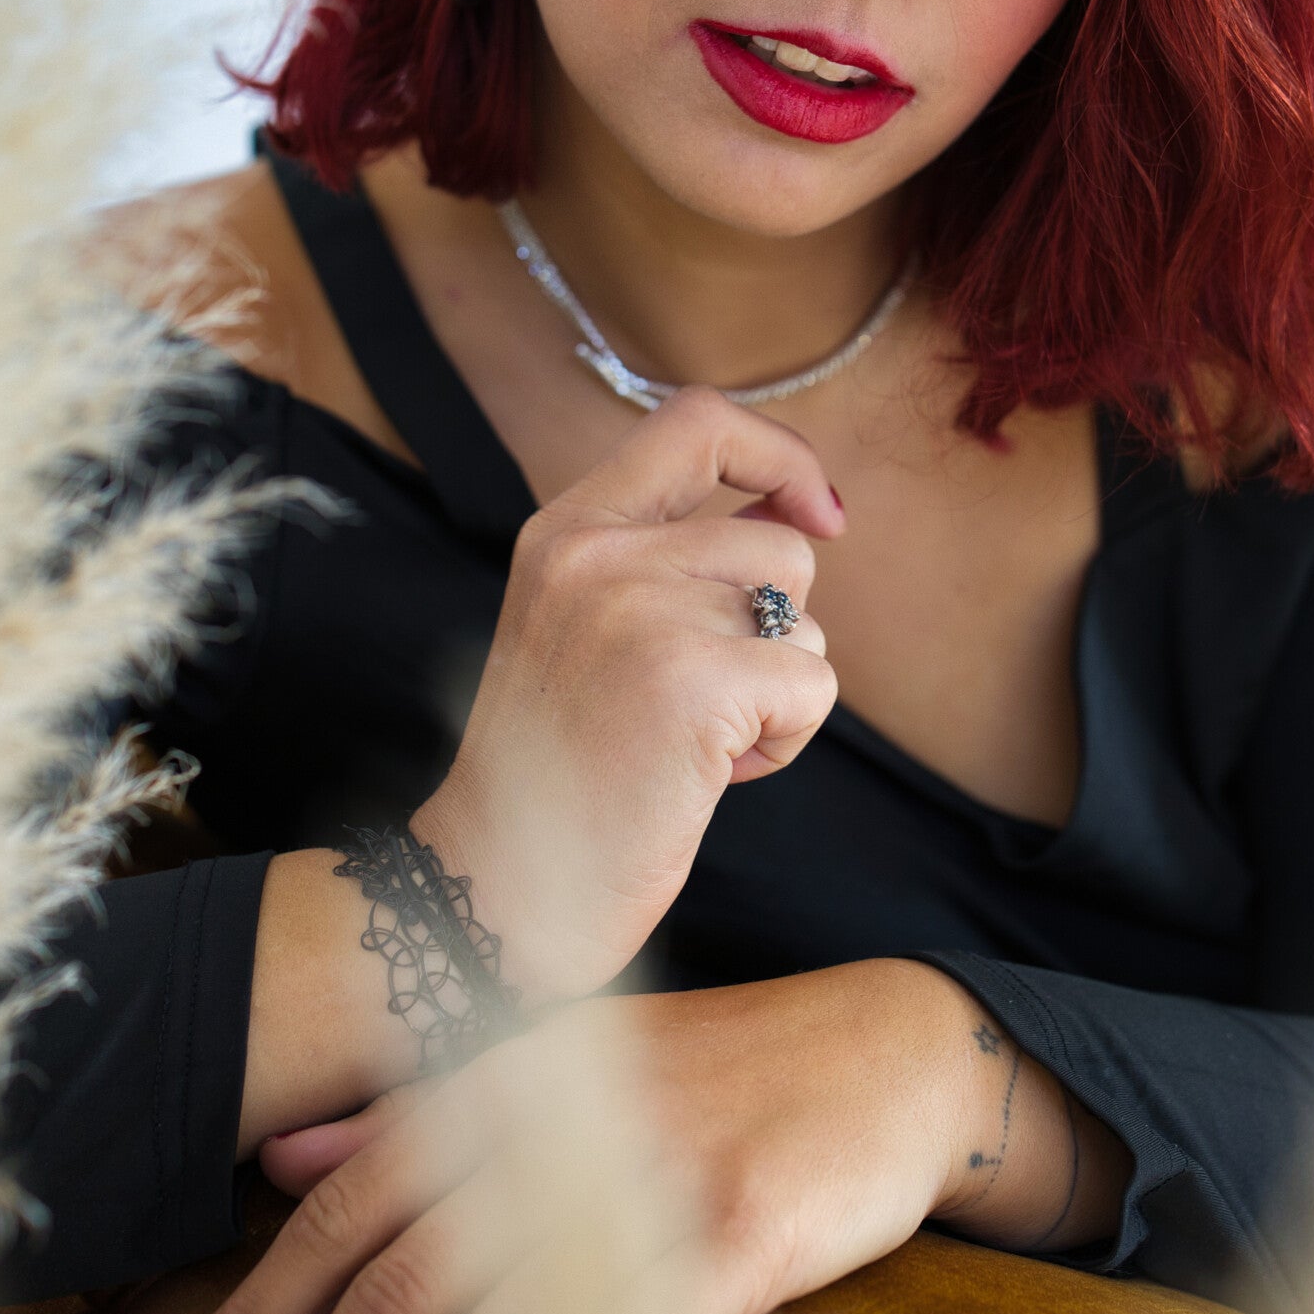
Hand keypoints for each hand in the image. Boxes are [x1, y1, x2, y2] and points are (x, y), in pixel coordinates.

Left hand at [175, 963, 1127, 1313]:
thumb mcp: (567, 1062)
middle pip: (392, 1276)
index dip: (266, 1299)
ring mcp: (640, 1191)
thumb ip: (422, 1115)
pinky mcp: (724, 1251)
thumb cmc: (725, 1066)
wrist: (892, 1051)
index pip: (350, 1201)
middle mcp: (556, 1128)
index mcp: (506, 1081)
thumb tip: (283, 1163)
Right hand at [414, 387, 842, 1001]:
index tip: (819, 513)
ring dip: (775, 693)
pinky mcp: (692, 682)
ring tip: (693, 744)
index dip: (781, 454)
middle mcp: (598, 556)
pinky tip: (710, 776)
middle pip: (778, 544)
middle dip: (774, 631)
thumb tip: (801, 514)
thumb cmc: (556, 778)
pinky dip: (785, 741)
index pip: (698, 422)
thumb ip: (667, 563)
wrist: (495, 890)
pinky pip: (811, 686)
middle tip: (699, 705)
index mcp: (568, 531)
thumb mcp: (585, 629)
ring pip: (801, 622)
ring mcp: (641, 614)